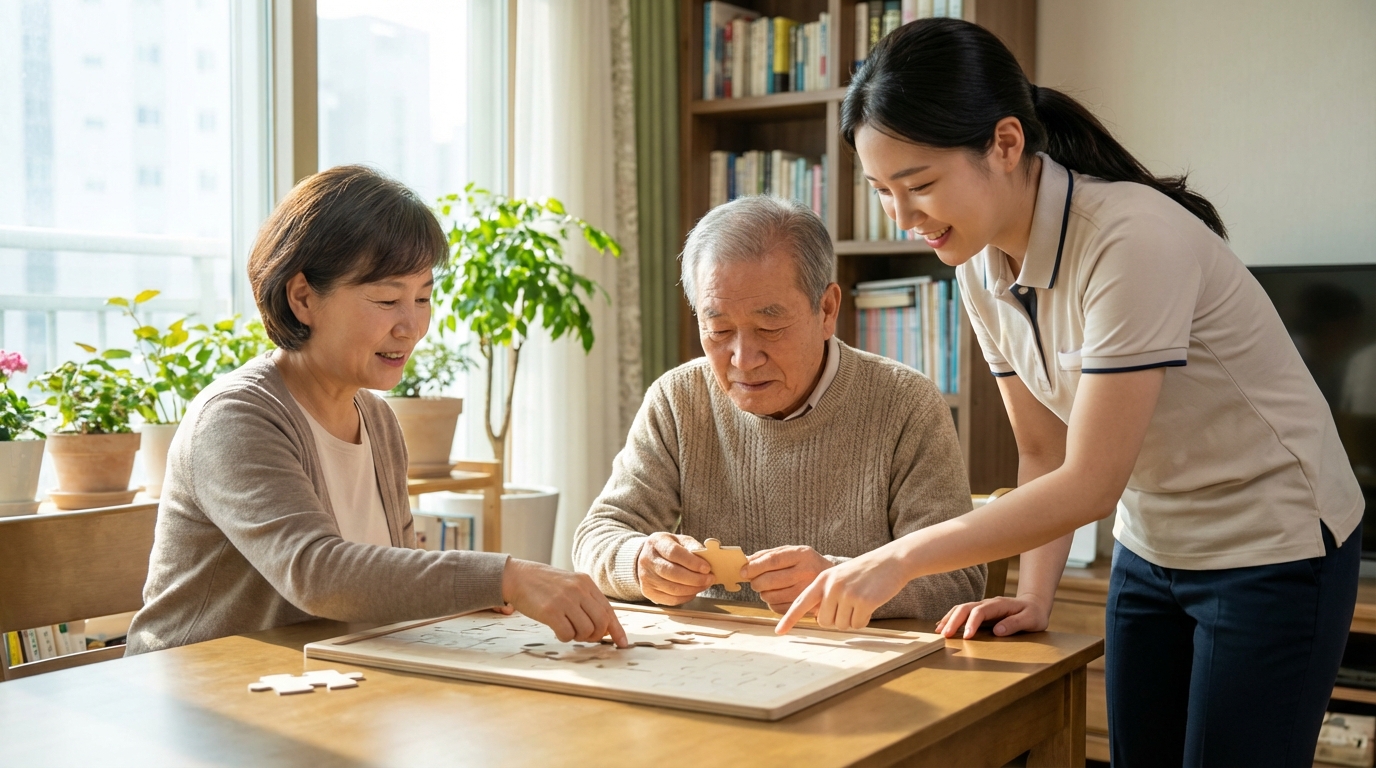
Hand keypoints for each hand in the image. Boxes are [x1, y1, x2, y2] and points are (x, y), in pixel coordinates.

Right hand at [501, 559, 628, 645]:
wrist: (518, 577)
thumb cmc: (544, 585)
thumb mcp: (570, 584)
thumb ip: (586, 601)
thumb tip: (604, 627)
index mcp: (586, 583)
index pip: (609, 610)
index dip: (617, 629)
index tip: (622, 643)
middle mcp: (578, 590)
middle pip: (601, 623)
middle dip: (596, 636)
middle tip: (585, 636)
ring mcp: (565, 600)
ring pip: (586, 631)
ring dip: (579, 637)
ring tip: (568, 629)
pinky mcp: (550, 611)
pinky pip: (567, 635)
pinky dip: (564, 637)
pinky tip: (556, 630)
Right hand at [635, 532, 714, 605]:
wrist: (649, 557)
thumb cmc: (669, 548)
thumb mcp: (680, 541)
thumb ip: (693, 547)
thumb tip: (706, 558)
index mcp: (656, 542)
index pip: (674, 553)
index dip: (692, 562)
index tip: (707, 568)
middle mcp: (647, 560)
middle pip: (672, 573)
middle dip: (695, 578)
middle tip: (710, 578)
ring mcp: (646, 577)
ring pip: (673, 589)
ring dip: (693, 589)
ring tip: (704, 585)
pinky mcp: (648, 591)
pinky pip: (670, 599)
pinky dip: (686, 597)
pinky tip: (693, 591)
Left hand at [744, 545, 832, 612]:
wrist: (833, 579)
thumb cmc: (806, 564)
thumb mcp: (792, 552)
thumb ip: (768, 555)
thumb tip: (745, 561)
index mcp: (802, 554)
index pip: (772, 560)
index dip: (754, 567)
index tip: (743, 571)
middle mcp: (807, 572)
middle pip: (770, 580)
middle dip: (755, 582)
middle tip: (754, 581)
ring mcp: (807, 591)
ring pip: (771, 596)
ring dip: (763, 593)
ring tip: (768, 587)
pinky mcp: (806, 608)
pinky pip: (777, 608)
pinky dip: (771, 603)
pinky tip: (778, 596)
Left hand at [776, 547, 909, 632]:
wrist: (890, 561)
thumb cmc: (864, 572)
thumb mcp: (839, 576)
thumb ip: (826, 594)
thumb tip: (820, 619)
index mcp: (822, 579)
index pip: (801, 602)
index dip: (789, 619)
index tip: (779, 631)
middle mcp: (832, 586)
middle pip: (824, 622)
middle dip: (837, 619)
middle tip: (850, 604)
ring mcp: (847, 593)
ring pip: (841, 625)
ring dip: (851, 619)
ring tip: (860, 601)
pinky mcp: (864, 601)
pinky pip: (857, 624)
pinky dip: (864, 620)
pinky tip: (870, 605)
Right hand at [934, 596, 1050, 638]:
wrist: (1034, 604)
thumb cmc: (1033, 614)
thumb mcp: (1032, 619)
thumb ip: (1016, 623)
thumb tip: (998, 630)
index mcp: (999, 604)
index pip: (980, 611)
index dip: (972, 623)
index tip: (966, 637)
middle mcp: (987, 603)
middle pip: (966, 608)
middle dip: (954, 621)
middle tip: (945, 636)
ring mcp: (982, 606)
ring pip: (961, 608)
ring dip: (949, 619)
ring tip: (939, 632)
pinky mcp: (980, 612)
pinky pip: (962, 613)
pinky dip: (951, 618)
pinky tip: (942, 626)